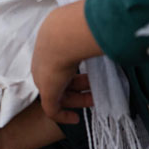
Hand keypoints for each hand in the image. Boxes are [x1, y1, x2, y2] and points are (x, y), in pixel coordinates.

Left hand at [32, 2, 98, 124]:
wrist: (62, 36)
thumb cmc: (74, 31)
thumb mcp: (79, 34)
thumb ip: (88, 36)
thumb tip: (104, 30)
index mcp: (49, 52)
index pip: (60, 68)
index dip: (75, 74)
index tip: (91, 78)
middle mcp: (43, 67)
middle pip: (61, 83)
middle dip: (80, 88)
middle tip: (96, 90)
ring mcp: (43, 80)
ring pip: (59, 96)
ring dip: (77, 100)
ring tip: (94, 100)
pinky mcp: (47, 93)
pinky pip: (52, 111)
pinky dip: (63, 116)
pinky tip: (75, 119)